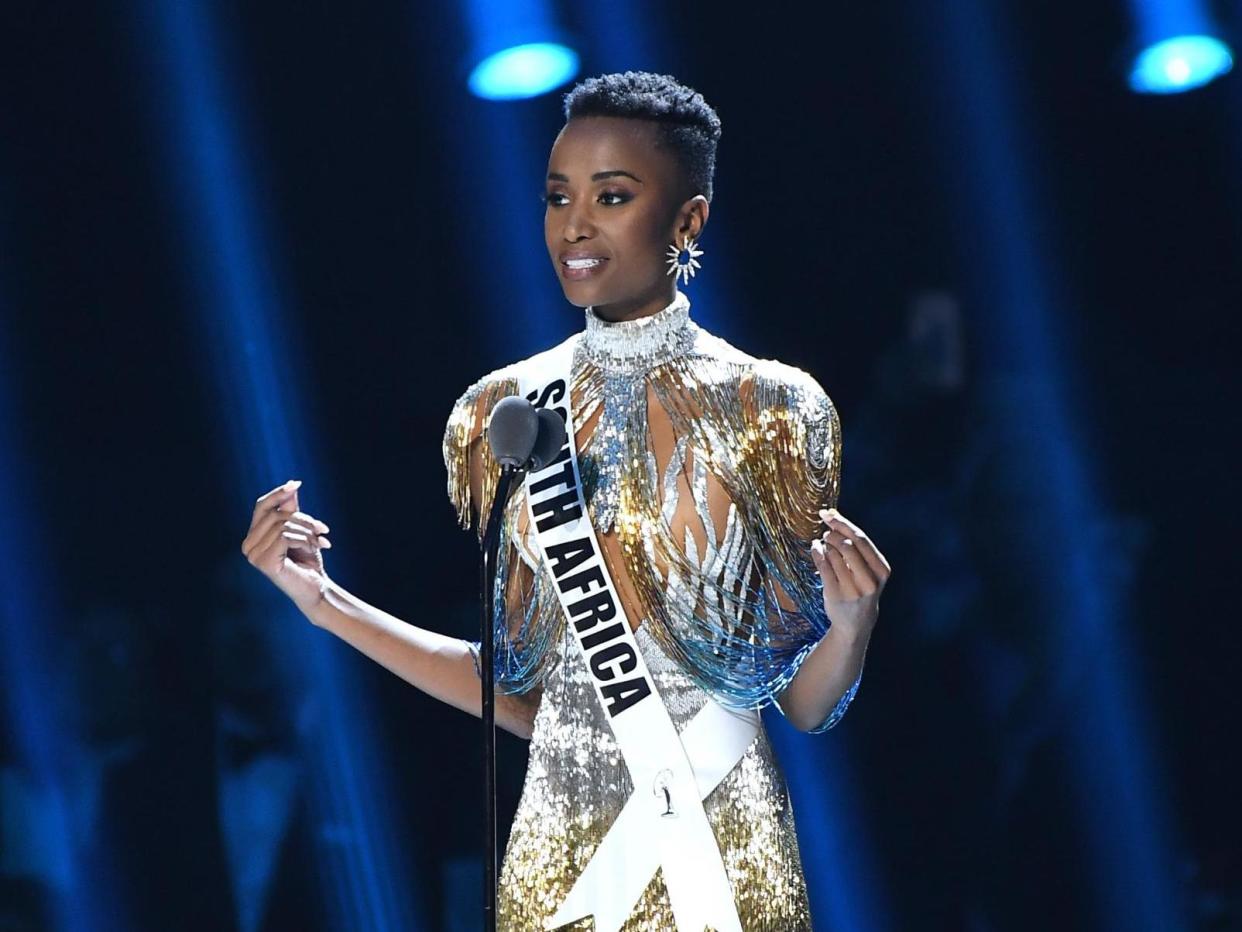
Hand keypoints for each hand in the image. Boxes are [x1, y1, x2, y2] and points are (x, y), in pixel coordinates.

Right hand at [241, 479, 333, 615]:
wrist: (317, 588)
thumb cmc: (308, 560)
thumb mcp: (300, 530)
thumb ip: (291, 510)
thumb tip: (292, 485)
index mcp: (253, 537)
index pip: (261, 506)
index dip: (278, 494)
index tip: (297, 483)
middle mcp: (248, 545)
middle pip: (276, 514)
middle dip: (303, 519)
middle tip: (323, 529)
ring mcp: (253, 555)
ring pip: (283, 525)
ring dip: (308, 532)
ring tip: (321, 542)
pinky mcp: (264, 562)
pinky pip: (286, 537)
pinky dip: (305, 540)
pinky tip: (316, 549)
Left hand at [810, 507, 890, 639]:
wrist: (856, 622)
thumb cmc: (861, 587)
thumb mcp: (867, 568)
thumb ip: (855, 544)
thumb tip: (832, 514)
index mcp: (881, 570)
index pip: (861, 539)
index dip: (842, 523)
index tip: (827, 513)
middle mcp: (870, 580)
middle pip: (847, 545)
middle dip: (832, 534)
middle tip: (825, 533)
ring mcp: (853, 589)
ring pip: (833, 555)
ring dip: (824, 545)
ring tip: (823, 544)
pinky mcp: (836, 595)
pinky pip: (823, 566)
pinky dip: (817, 553)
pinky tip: (816, 549)